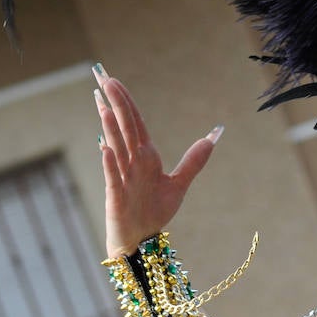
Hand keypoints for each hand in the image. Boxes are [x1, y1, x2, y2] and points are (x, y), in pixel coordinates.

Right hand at [92, 65, 220, 256]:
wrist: (143, 239)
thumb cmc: (155, 211)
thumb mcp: (179, 183)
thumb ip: (195, 160)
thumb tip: (214, 136)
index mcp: (145, 156)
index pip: (135, 122)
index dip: (125, 101)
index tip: (113, 79)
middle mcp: (131, 163)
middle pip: (123, 128)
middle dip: (114, 103)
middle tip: (102, 77)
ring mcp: (122, 178)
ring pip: (116, 148)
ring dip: (110, 128)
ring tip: (103, 105)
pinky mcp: (116, 197)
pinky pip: (112, 177)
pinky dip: (109, 164)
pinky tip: (105, 149)